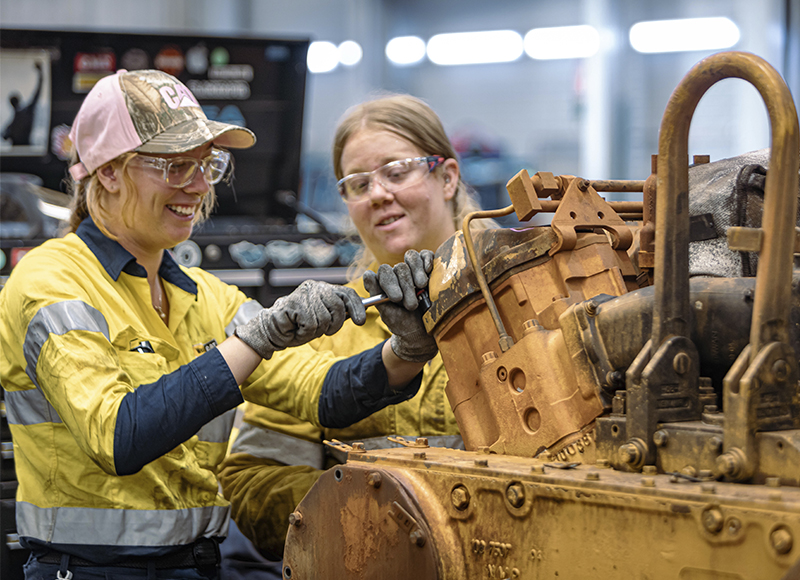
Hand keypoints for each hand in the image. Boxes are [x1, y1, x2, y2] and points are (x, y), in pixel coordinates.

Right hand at [234, 280, 366, 358]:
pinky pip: (311, 323)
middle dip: (335, 324)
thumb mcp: (323, 320)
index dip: (357, 307)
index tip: (361, 321)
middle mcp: (316, 287)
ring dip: (316, 330)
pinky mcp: (294, 302)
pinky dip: (305, 332)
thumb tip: (359, 314)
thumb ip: (338, 314)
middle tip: (325, 331)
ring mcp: (304, 293)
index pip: (347, 294)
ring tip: (305, 328)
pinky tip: (296, 328)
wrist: (273, 331)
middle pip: (339, 306)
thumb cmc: (299, 326)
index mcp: (325, 289)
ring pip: (325, 318)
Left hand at [363, 249, 437, 362]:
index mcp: (382, 284)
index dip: (388, 282)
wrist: (424, 332)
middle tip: (411, 305)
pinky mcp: (427, 268)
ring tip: (421, 287)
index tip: (396, 299)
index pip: (381, 272)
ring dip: (416, 273)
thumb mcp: (389, 314)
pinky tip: (429, 270)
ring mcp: (411, 270)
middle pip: (398, 268)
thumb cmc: (404, 324)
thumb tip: (368, 275)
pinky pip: (425, 254)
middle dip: (406, 286)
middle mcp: (396, 275)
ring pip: (410, 258)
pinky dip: (427, 259)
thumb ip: (377, 296)